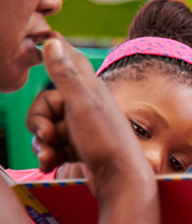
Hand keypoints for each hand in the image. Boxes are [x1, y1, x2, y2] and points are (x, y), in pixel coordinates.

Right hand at [25, 34, 150, 193]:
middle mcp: (87, 106)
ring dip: (41, 143)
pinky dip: (48, 155)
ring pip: (47, 128)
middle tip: (46, 137)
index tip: (38, 42)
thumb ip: (66, 75)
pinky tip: (50, 165)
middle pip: (45, 105)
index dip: (52, 52)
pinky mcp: (80, 148)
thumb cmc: (106, 142)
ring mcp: (83, 128)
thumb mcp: (83, 105)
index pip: (68, 60)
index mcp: (91, 89)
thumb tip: (52, 40)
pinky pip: (54, 146)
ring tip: (48, 156)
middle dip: (38, 123)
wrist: (122, 183)